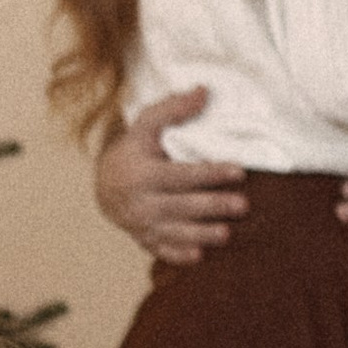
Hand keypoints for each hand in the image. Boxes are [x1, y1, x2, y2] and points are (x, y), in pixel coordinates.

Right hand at [94, 92, 252, 263]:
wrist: (105, 185)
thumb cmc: (135, 150)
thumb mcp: (146, 125)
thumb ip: (173, 108)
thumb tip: (205, 92)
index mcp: (142, 172)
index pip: (181, 174)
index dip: (211, 173)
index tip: (239, 171)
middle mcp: (140, 202)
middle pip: (181, 205)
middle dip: (212, 206)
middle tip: (242, 205)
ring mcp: (141, 224)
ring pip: (174, 232)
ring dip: (201, 234)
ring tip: (227, 234)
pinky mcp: (145, 240)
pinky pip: (161, 250)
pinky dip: (178, 255)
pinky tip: (199, 256)